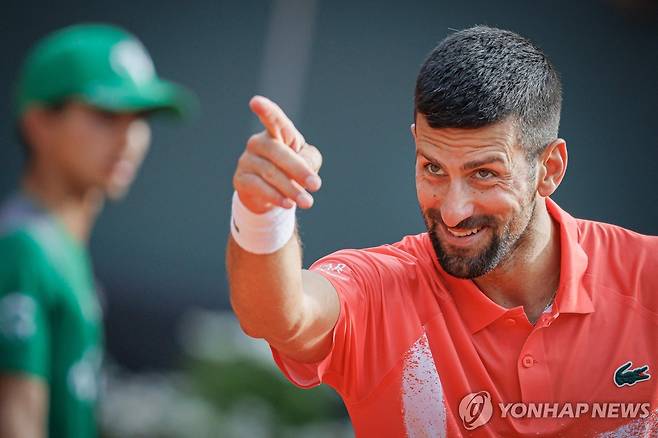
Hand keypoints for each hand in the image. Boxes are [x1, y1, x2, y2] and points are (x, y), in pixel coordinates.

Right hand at [233, 96, 322, 213]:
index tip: (255, 102)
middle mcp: (258, 142)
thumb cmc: (292, 169)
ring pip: (270, 172)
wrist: (271, 194)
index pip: (273, 119)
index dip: (265, 110)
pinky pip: (259, 187)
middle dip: (298, 169)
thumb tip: (303, 170)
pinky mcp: (241, 179)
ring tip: (307, 202)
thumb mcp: (308, 161)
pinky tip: (288, 204)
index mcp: (277, 133)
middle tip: (316, 185)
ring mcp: (247, 160)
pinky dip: (276, 196)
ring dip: (291, 189)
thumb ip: (309, 160)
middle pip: (277, 152)